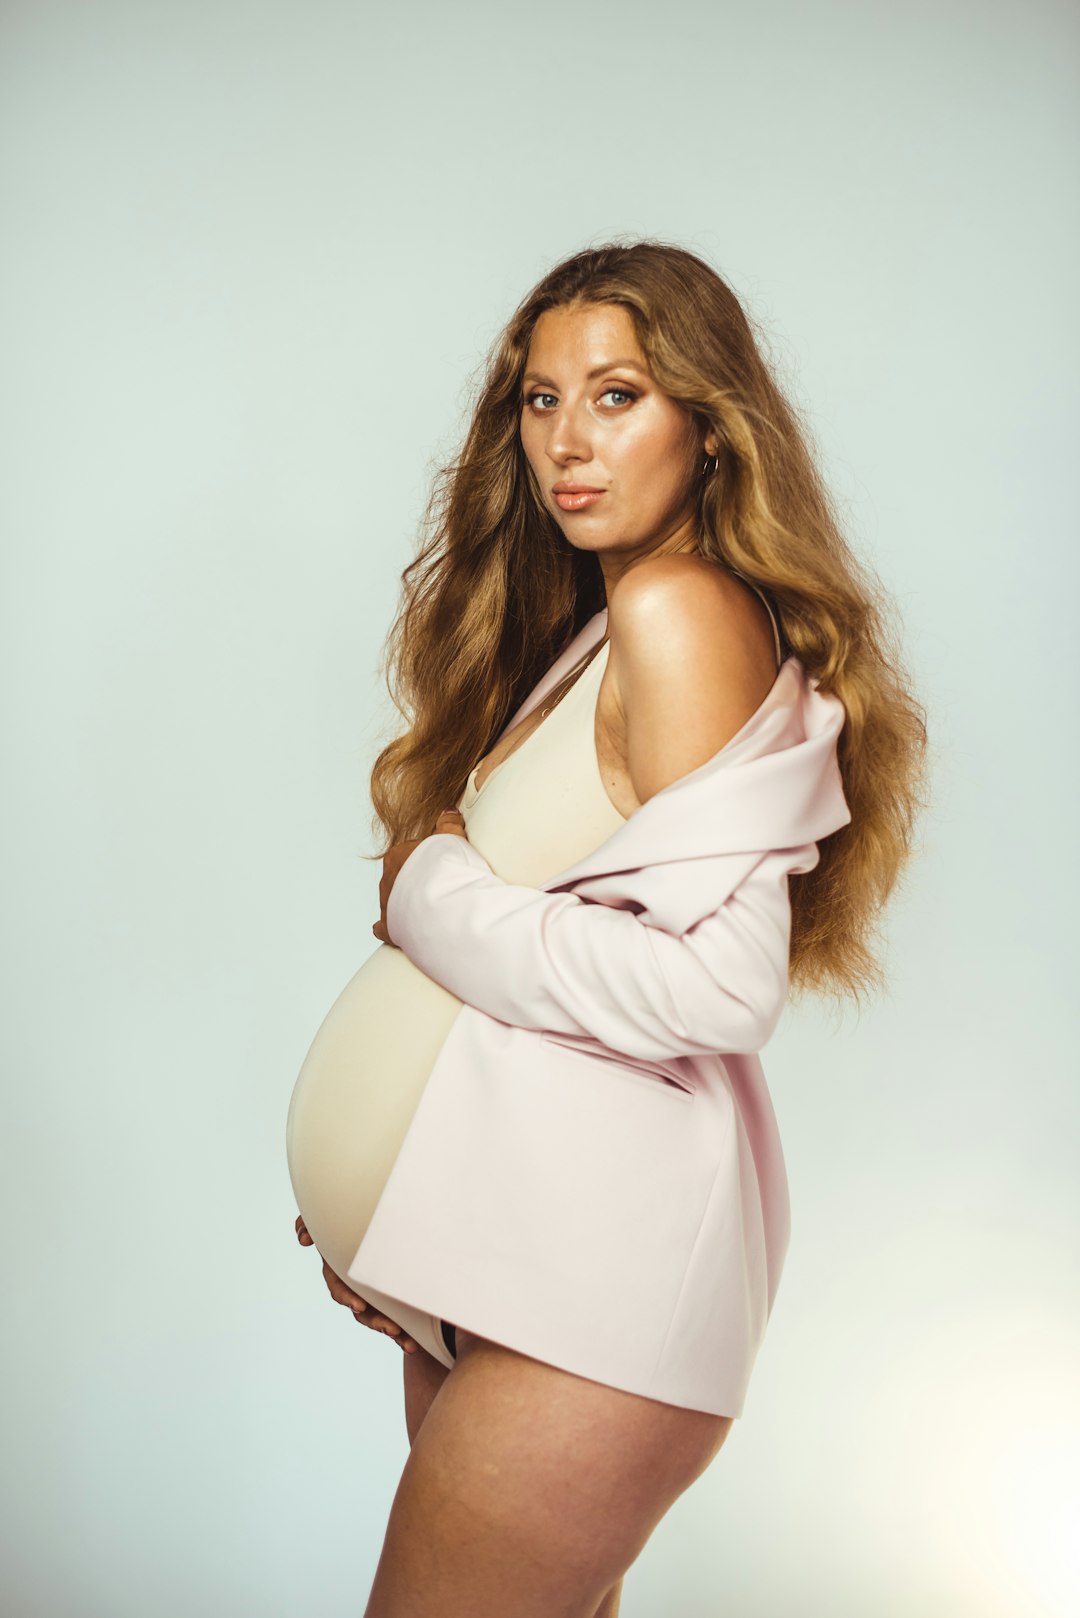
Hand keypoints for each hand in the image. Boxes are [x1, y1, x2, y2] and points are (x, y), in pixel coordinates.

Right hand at [294, 1213, 418, 1353]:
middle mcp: (357, 1286)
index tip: (360, 1305)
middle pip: (363, 1312)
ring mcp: (375, 1294)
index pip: (339, 1289)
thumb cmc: (354, 1214)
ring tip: (410, 1343)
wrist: (387, 1215)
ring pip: (381, 1320)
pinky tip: (418, 1344)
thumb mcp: (331, 1214)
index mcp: (342, 1270)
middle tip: (392, 1329)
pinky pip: (398, 1318)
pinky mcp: (393, 1298)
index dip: (347, 1297)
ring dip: (394, 1332)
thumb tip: (303, 1239)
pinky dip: (406, 1332)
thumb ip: (310, 1221)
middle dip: (377, 1322)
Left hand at [373, 807, 468, 945]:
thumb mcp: (451, 837)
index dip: (424, 860)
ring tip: (425, 909)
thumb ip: (449, 823)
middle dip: (414, 882)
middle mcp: (387, 880)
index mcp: (397, 857)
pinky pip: (383, 927)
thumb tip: (448, 810)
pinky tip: (393, 930)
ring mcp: (387, 905)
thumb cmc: (446, 867)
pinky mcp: (390, 928)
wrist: (442, 902)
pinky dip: (387, 928)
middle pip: (399, 878)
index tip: (439, 867)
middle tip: (436, 887)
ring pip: (392, 901)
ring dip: (405, 904)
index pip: (408, 855)